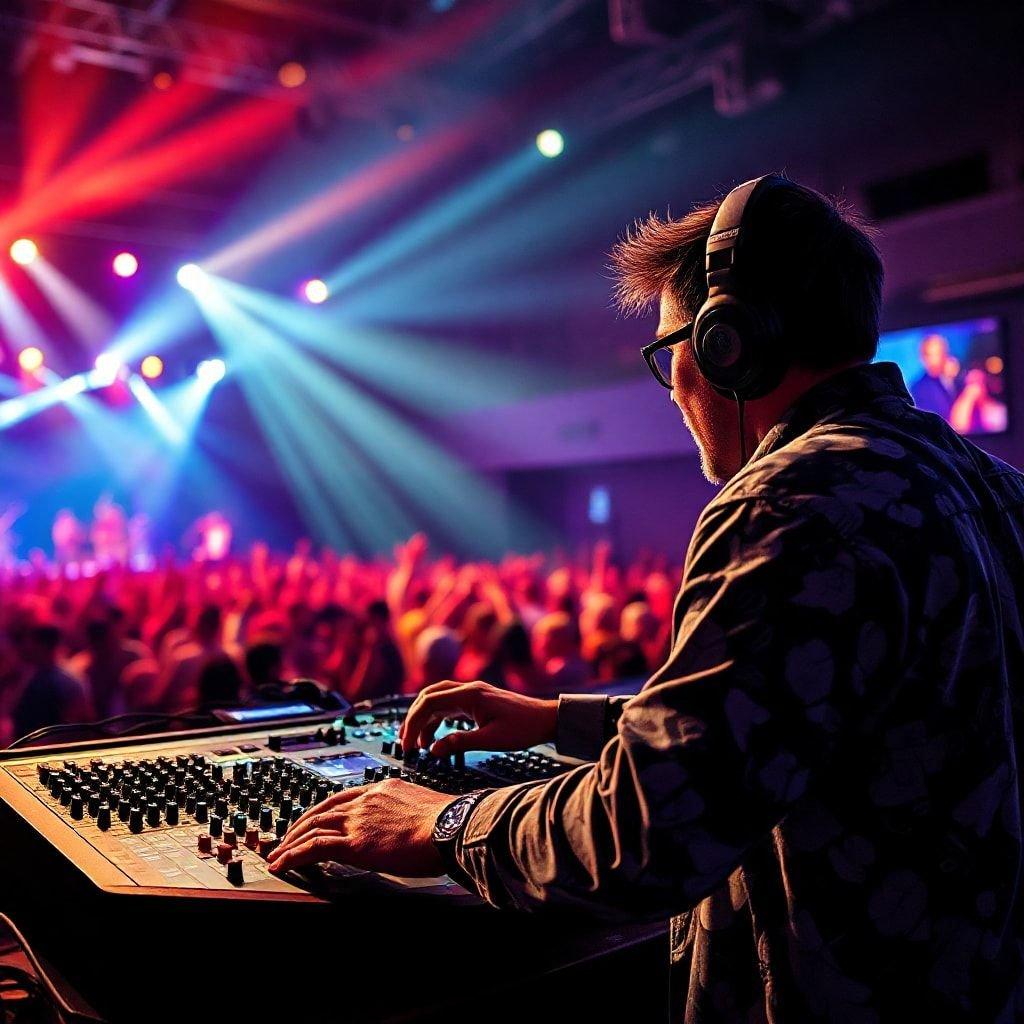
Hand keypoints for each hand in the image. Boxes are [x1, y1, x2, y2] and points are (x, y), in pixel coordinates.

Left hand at [267, 779, 450, 876]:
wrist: (452, 827)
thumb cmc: (449, 822)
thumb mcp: (423, 808)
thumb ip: (407, 812)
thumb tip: (410, 826)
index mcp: (384, 788)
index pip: (344, 797)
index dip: (324, 809)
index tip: (314, 818)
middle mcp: (367, 800)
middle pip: (322, 810)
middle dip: (300, 824)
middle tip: (286, 836)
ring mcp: (359, 820)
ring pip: (313, 827)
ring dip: (291, 841)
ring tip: (278, 854)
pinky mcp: (355, 843)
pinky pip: (314, 847)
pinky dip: (294, 855)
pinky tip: (283, 863)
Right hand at [400, 680, 557, 756]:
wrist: (547, 719)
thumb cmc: (524, 728)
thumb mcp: (492, 740)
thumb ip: (461, 743)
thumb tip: (434, 751)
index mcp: (470, 695)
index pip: (429, 702)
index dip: (413, 723)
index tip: (407, 745)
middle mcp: (468, 690)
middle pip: (428, 697)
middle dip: (413, 718)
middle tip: (405, 742)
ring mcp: (472, 694)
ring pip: (437, 701)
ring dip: (424, 720)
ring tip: (419, 745)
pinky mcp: (477, 701)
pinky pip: (449, 707)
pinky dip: (438, 721)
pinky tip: (437, 739)